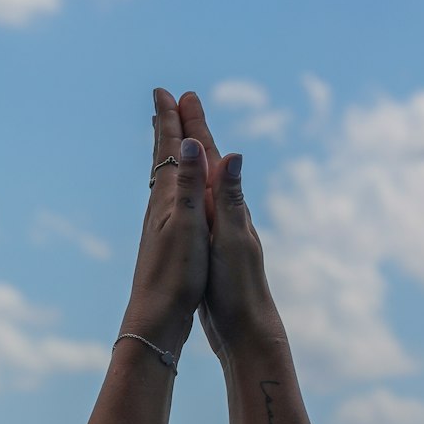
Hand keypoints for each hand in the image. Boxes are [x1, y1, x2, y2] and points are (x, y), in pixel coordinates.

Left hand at [121, 89, 210, 357]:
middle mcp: (160, 206)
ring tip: (168, 138)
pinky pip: (170, 197)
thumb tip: (189, 141)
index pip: (168, 149)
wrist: (155, 318)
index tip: (165, 91)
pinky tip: (173, 193)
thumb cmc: (174, 275)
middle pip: (162, 157)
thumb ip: (189, 184)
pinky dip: (173, 181)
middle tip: (164, 100)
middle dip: (166, 127)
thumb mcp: (188, 226)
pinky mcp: (165, 240)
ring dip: (168, 151)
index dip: (169, 120)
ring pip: (164, 176)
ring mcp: (161, 223)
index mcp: (167, 198)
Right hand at [174, 91, 281, 364]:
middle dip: (189, 130)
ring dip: (186, 156)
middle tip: (176, 100)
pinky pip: (194, 203)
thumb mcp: (232, 239)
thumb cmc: (239, 287)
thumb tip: (231, 153)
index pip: (207, 154)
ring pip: (197, 181)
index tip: (180, 93)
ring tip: (177, 139)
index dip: (193, 124)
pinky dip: (186, 187)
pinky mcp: (209, 245)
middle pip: (203, 161)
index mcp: (227, 205)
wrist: (247, 330)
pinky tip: (184, 193)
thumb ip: (230, 197)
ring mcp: (217, 227)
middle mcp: (224, 210)